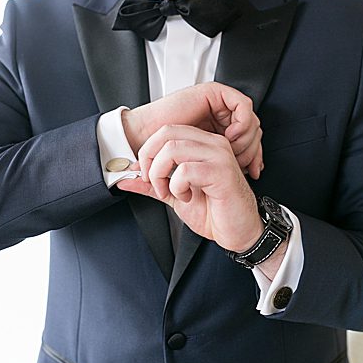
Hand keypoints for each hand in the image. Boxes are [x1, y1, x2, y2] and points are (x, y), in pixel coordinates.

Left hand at [117, 124, 263, 251]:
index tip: (147, 175)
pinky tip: (186, 197)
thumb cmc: (213, 211)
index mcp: (202, 144)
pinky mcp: (222, 172)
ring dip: (161, 175)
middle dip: (150, 160)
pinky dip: (177, 187)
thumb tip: (124, 178)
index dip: (148, 151)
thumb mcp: (173, 194)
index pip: (166, 130)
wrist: (238, 232)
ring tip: (170, 192)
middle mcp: (212, 144)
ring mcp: (219, 156)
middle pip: (166, 134)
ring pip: (172, 149)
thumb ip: (150, 184)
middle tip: (154, 183)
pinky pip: (185, 170)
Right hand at [121, 82, 262, 177]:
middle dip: (253, 148)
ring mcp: (217, 102)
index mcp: (218, 128)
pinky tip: (230, 136)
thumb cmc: (163, 152)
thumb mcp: (201, 163)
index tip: (254, 171)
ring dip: (247, 137)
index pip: (249, 139)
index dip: (255, 155)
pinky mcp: (214, 92)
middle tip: (244, 163)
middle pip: (254, 129)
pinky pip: (242, 105)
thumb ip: (225, 163)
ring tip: (232, 151)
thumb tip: (254, 169)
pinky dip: (242, 122)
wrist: (147, 138)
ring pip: (251, 118)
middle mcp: (220, 114)